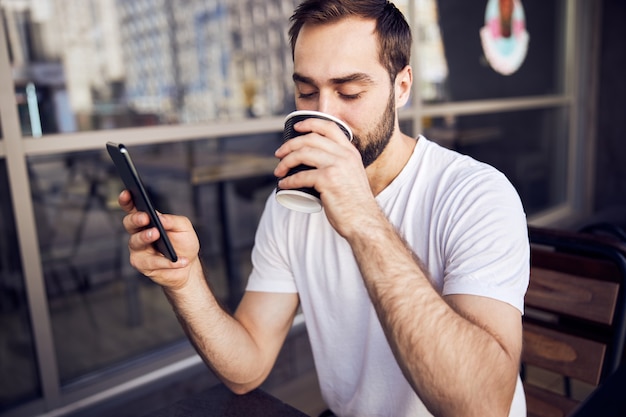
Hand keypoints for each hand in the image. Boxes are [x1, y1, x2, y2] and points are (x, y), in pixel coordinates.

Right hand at [119, 190, 200, 289]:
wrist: (188, 267)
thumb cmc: (184, 243)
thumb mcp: (184, 228)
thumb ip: (172, 221)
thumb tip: (159, 217)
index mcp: (148, 220)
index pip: (133, 207)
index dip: (127, 200)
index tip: (127, 192)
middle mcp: (138, 232)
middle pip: (129, 223)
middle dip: (135, 219)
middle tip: (145, 218)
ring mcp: (138, 249)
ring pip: (135, 242)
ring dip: (145, 237)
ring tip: (156, 234)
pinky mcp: (142, 264)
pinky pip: (150, 262)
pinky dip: (165, 261)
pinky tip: (177, 260)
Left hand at [274, 118, 377, 236]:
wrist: (364, 221)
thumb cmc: (355, 204)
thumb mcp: (352, 175)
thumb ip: (340, 166)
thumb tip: (318, 165)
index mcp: (350, 152)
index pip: (329, 126)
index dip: (310, 123)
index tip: (296, 128)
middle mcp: (344, 155)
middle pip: (310, 139)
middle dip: (290, 145)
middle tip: (279, 154)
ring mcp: (337, 166)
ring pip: (303, 153)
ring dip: (286, 161)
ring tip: (278, 170)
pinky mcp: (328, 180)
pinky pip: (301, 176)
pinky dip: (288, 180)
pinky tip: (283, 185)